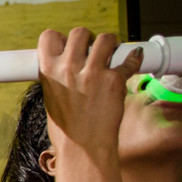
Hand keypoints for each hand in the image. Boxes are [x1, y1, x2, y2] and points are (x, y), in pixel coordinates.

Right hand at [38, 28, 141, 157]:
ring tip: (112, 52)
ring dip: (110, 43)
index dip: (61, 38)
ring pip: (105, 39)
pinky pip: (129, 60)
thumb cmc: (65, 129)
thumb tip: (68, 64)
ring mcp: (93, 73)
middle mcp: (69, 68)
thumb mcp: (50, 97)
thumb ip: (58, 76)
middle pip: (80, 32)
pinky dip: (134, 59)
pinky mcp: (114, 81)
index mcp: (48, 71)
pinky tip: (133, 59)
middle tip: (93, 50)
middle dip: (88, 38)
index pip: (49, 36)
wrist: (82, 148)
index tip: (68, 46)